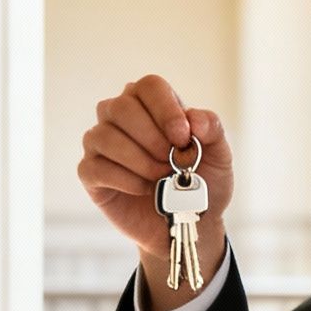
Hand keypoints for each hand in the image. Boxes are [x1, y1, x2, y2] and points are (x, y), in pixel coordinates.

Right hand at [76, 74, 232, 305]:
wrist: (189, 224)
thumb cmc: (202, 182)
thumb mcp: (219, 155)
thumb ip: (213, 129)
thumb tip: (194, 119)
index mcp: (152, 104)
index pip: (149, 86)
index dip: (166, 109)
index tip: (183, 138)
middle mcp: (120, 116)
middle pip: (122, 106)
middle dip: (151, 137)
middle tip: (172, 161)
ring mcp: (100, 143)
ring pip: (104, 135)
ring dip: (139, 160)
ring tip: (161, 177)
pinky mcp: (90, 172)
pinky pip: (95, 166)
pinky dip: (124, 179)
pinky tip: (143, 189)